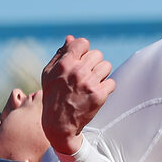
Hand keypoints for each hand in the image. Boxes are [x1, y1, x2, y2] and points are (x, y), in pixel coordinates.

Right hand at [40, 36, 114, 153]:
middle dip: (93, 63)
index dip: (83, 50)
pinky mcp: (99, 96)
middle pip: (97, 54)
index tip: (81, 59)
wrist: (59, 123)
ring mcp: (90, 84)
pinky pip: (112, 82)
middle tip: (86, 74)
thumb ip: (60, 55)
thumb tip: (70, 38)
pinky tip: (96, 92)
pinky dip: (106, 87)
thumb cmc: (53, 95)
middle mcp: (78, 72)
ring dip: (101, 74)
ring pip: (107, 66)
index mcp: (65, 64)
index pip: (83, 43)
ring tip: (92, 82)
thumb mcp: (49, 74)